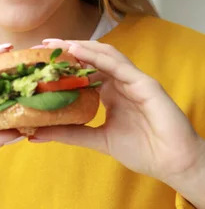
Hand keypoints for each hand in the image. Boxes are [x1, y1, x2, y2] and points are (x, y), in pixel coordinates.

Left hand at [31, 39, 204, 196]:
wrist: (173, 163)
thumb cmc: (143, 150)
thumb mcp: (98, 140)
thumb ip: (70, 133)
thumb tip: (35, 134)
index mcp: (111, 92)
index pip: (84, 70)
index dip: (63, 64)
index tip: (39, 61)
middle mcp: (120, 81)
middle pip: (91, 57)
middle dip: (67, 49)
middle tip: (42, 46)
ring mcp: (133, 80)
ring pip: (104, 55)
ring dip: (80, 47)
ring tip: (56, 44)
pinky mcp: (144, 83)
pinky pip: (119, 65)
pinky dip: (97, 57)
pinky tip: (78, 51)